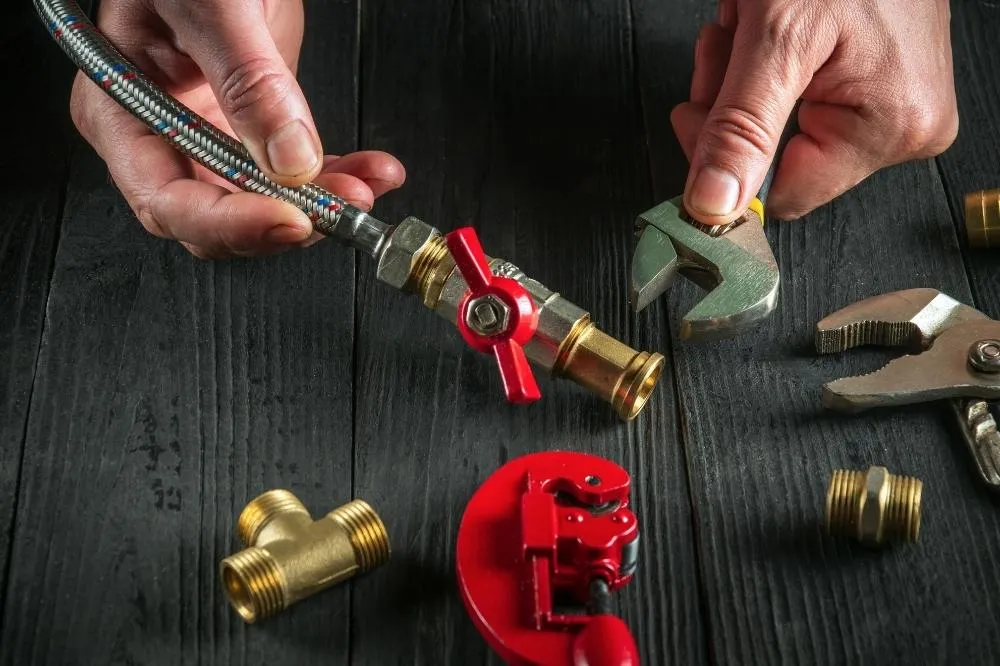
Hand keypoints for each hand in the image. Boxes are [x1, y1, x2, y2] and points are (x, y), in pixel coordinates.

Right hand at [70, 0, 405, 258]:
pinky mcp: (252, 127)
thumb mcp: (213, 6)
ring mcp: (208, 134)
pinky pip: (292, 175)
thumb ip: (248, 81)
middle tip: (341, 207)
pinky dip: (334, 177)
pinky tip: (369, 171)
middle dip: (287, 219)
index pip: (168, 199)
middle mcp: (161, 133)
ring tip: (367, 184)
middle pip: (218, 215)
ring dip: (323, 203)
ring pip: (264, 204)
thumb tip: (288, 158)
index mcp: (122, 110)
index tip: (292, 220)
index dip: (232, 223)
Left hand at [671, 0, 957, 223]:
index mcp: (890, 127)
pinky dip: (762, 64)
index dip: (724, 161)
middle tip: (723, 49)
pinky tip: (763, 25)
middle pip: (775, 158)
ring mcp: (890, 104)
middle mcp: (901, 125)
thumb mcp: (774, 38)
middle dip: (731, 104)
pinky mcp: (873, 83)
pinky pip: (794, 98)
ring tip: (746, 23)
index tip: (694, 119)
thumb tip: (714, 203)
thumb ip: (740, 127)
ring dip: (739, 77)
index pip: (781, 196)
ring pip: (776, 126)